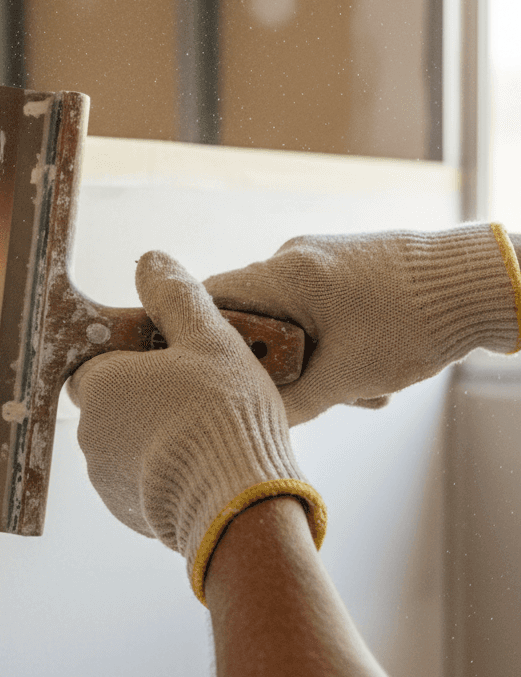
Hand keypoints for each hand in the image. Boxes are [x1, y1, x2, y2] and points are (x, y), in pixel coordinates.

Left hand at [68, 251, 325, 603]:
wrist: (236, 504)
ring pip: (130, 443)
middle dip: (150, 397)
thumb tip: (151, 262)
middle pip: (115, 402)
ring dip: (159, 436)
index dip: (136, 358)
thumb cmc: (221, 415)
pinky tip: (205, 467)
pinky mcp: (127, 513)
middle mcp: (89, 433)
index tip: (173, 363)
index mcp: (99, 384)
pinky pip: (142, 482)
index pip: (99, 361)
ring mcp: (106, 478)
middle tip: (199, 396)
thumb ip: (176, 297)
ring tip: (208, 434)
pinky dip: (167, 473)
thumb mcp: (208, 337)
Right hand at [203, 226, 520, 424]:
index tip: (205, 372)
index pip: (209, 298)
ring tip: (355, 389)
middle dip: (270, 362)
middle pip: (250, 316)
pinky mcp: (346, 268)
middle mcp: (294, 258)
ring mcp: (321, 260)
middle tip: (301, 395)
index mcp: (283, 274)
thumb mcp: (346, 376)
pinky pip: (317, 311)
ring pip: (289, 319)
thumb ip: (292, 400)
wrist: (480, 284)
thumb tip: (253, 418)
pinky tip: (369, 374)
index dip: (197, 335)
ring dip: (311, 360)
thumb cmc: (413, 323)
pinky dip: (333, 344)